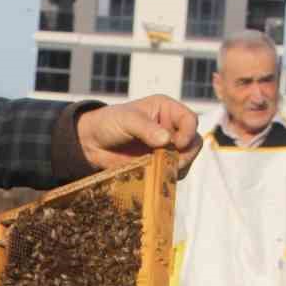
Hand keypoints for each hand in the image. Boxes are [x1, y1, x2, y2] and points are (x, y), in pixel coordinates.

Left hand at [76, 95, 200, 175]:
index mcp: (166, 110)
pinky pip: (173, 172)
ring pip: (186, 159)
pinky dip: (168, 176)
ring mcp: (167, 147)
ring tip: (158, 168)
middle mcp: (171, 128)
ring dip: (177, 166)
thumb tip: (166, 140)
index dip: (188, 133)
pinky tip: (155, 174)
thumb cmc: (109, 123)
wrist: (92, 143)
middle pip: (193, 142)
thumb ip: (146, 128)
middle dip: (185, 154)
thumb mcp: (126, 120)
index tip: (176, 144)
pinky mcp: (160, 164)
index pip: (190, 120)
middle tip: (169, 161)